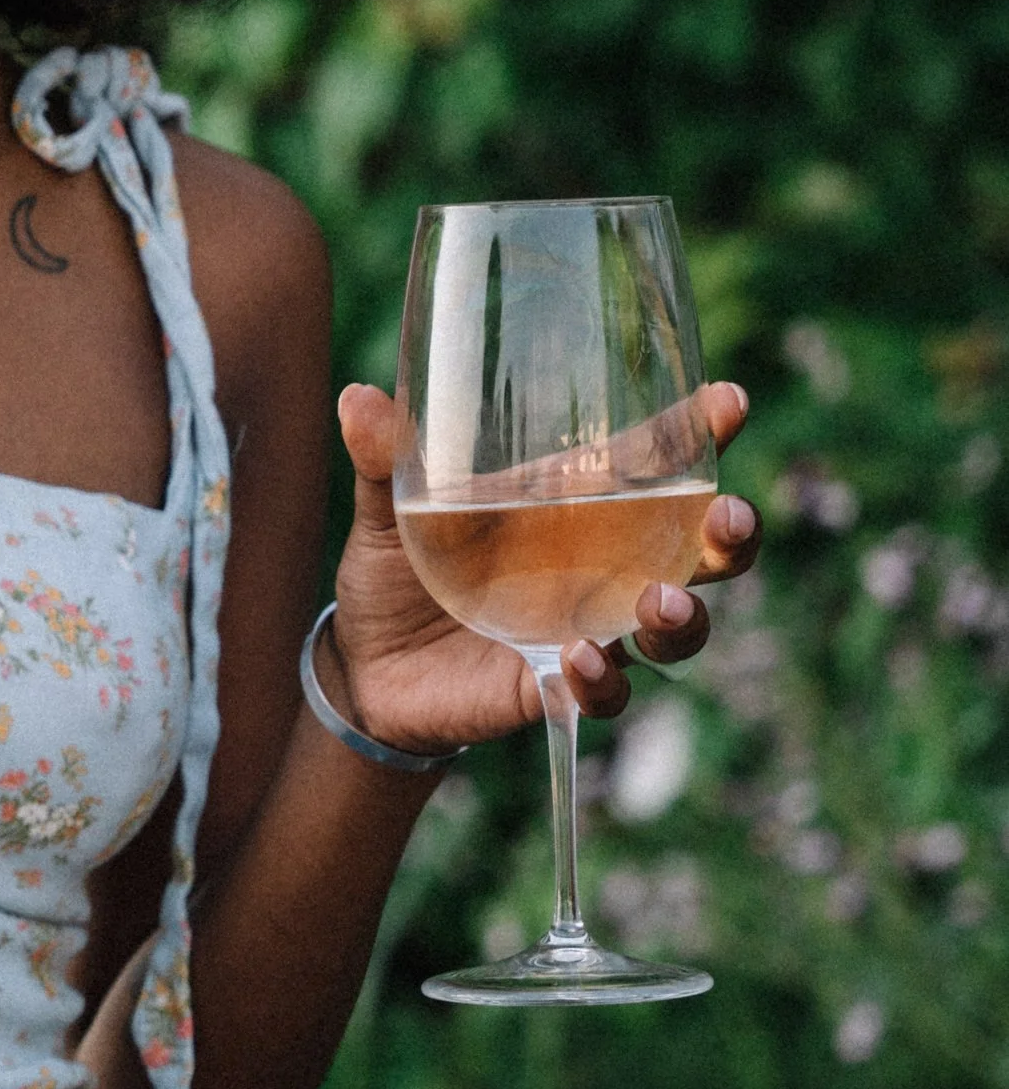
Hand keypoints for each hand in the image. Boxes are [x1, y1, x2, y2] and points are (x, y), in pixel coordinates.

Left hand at [328, 379, 762, 751]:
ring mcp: (588, 627)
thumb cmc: (396, 569)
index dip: (702, 432)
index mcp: (574, 504)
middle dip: (729, 533)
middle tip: (730, 518)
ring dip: (682, 616)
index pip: (656, 462)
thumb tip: (358, 398)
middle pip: (697, 547)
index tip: (728, 402)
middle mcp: (601, 564)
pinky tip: (578, 662)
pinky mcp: (559, 685)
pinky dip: (601, 681)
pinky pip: (605, 691)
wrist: (365, 666)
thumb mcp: (387, 510)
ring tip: (661, 603)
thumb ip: (383, 458)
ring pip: (673, 626)